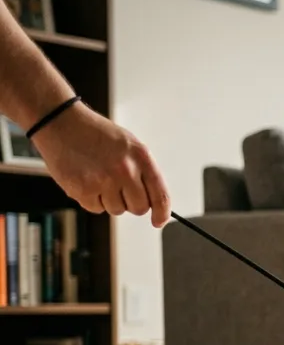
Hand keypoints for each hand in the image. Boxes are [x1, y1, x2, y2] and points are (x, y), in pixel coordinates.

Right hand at [29, 102, 171, 227]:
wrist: (61, 123)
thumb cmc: (96, 134)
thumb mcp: (129, 146)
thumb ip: (143, 172)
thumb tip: (154, 202)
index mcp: (141, 157)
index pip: (160, 195)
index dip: (161, 213)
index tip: (158, 221)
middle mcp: (125, 170)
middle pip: (139, 208)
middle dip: (131, 203)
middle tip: (118, 188)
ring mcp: (103, 180)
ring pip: (117, 210)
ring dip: (109, 200)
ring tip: (98, 177)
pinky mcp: (82, 189)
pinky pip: (96, 208)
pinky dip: (91, 199)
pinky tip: (86, 179)